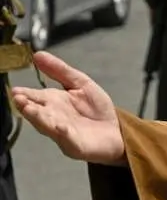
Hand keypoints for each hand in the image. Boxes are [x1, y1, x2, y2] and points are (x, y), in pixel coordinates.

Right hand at [11, 52, 125, 165]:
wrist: (116, 131)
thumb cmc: (96, 109)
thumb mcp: (80, 84)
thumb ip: (60, 70)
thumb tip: (37, 54)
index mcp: (52, 102)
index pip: (34, 96)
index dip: (24, 94)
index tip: (15, 90)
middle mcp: (52, 117)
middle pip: (36, 111)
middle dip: (27, 106)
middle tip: (18, 99)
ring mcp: (62, 133)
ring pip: (47, 125)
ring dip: (38, 118)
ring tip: (30, 109)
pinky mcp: (75, 145)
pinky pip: (68, 139)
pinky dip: (64, 133)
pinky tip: (61, 127)